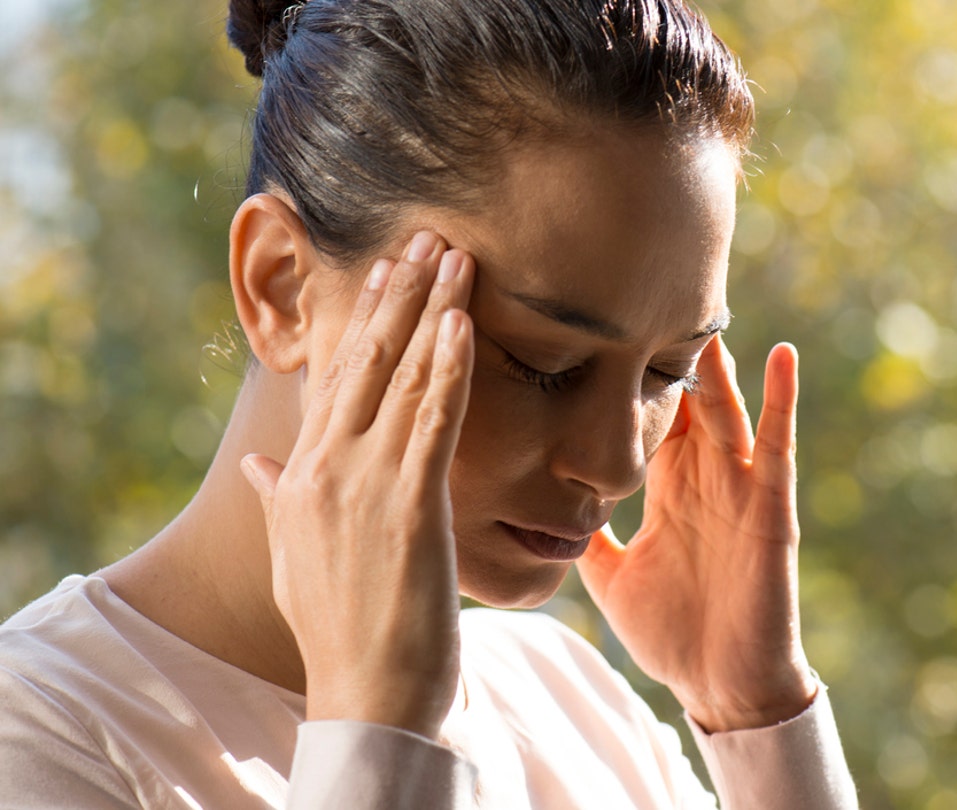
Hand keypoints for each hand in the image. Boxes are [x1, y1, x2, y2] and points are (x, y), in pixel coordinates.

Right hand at [239, 232, 475, 739]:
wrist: (364, 691)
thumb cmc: (338, 629)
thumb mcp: (295, 555)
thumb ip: (278, 498)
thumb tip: (258, 461)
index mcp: (301, 475)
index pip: (335, 378)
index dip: (362, 319)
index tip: (384, 272)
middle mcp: (325, 467)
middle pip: (365, 361)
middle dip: (397, 294)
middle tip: (424, 237)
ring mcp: (364, 483)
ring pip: (401, 378)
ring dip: (431, 311)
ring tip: (453, 256)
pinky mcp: (410, 505)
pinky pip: (432, 422)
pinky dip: (448, 369)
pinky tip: (463, 325)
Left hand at [578, 337, 816, 731]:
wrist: (720, 683)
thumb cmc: (672, 632)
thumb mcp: (612, 575)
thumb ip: (588, 536)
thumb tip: (539, 509)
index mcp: (667, 487)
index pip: (644, 414)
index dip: (623, 371)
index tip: (594, 321)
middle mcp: (703, 475)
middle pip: (683, 395)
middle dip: (665, 346)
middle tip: (643, 286)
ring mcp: (739, 485)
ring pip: (723, 406)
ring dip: (714, 360)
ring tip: (701, 303)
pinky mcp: (770, 505)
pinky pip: (778, 443)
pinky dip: (782, 398)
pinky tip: (780, 352)